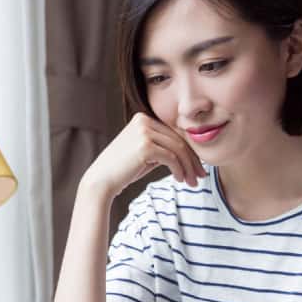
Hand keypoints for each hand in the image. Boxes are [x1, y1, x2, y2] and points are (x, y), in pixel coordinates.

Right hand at [81, 112, 205, 197]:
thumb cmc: (123, 170)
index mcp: (143, 119)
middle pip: (178, 139)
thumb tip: (189, 153)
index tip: (198, 167)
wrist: (100, 181)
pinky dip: (179, 170)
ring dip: (188, 167)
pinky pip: (171, 158)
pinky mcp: (145, 146)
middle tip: (201, 176)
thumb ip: (162, 147)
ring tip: (193, 182)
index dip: (189, 150)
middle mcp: (143, 121)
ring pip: (178, 149)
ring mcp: (143, 132)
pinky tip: (180, 179)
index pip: (174, 133)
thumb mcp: (145, 153)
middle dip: (192, 160)